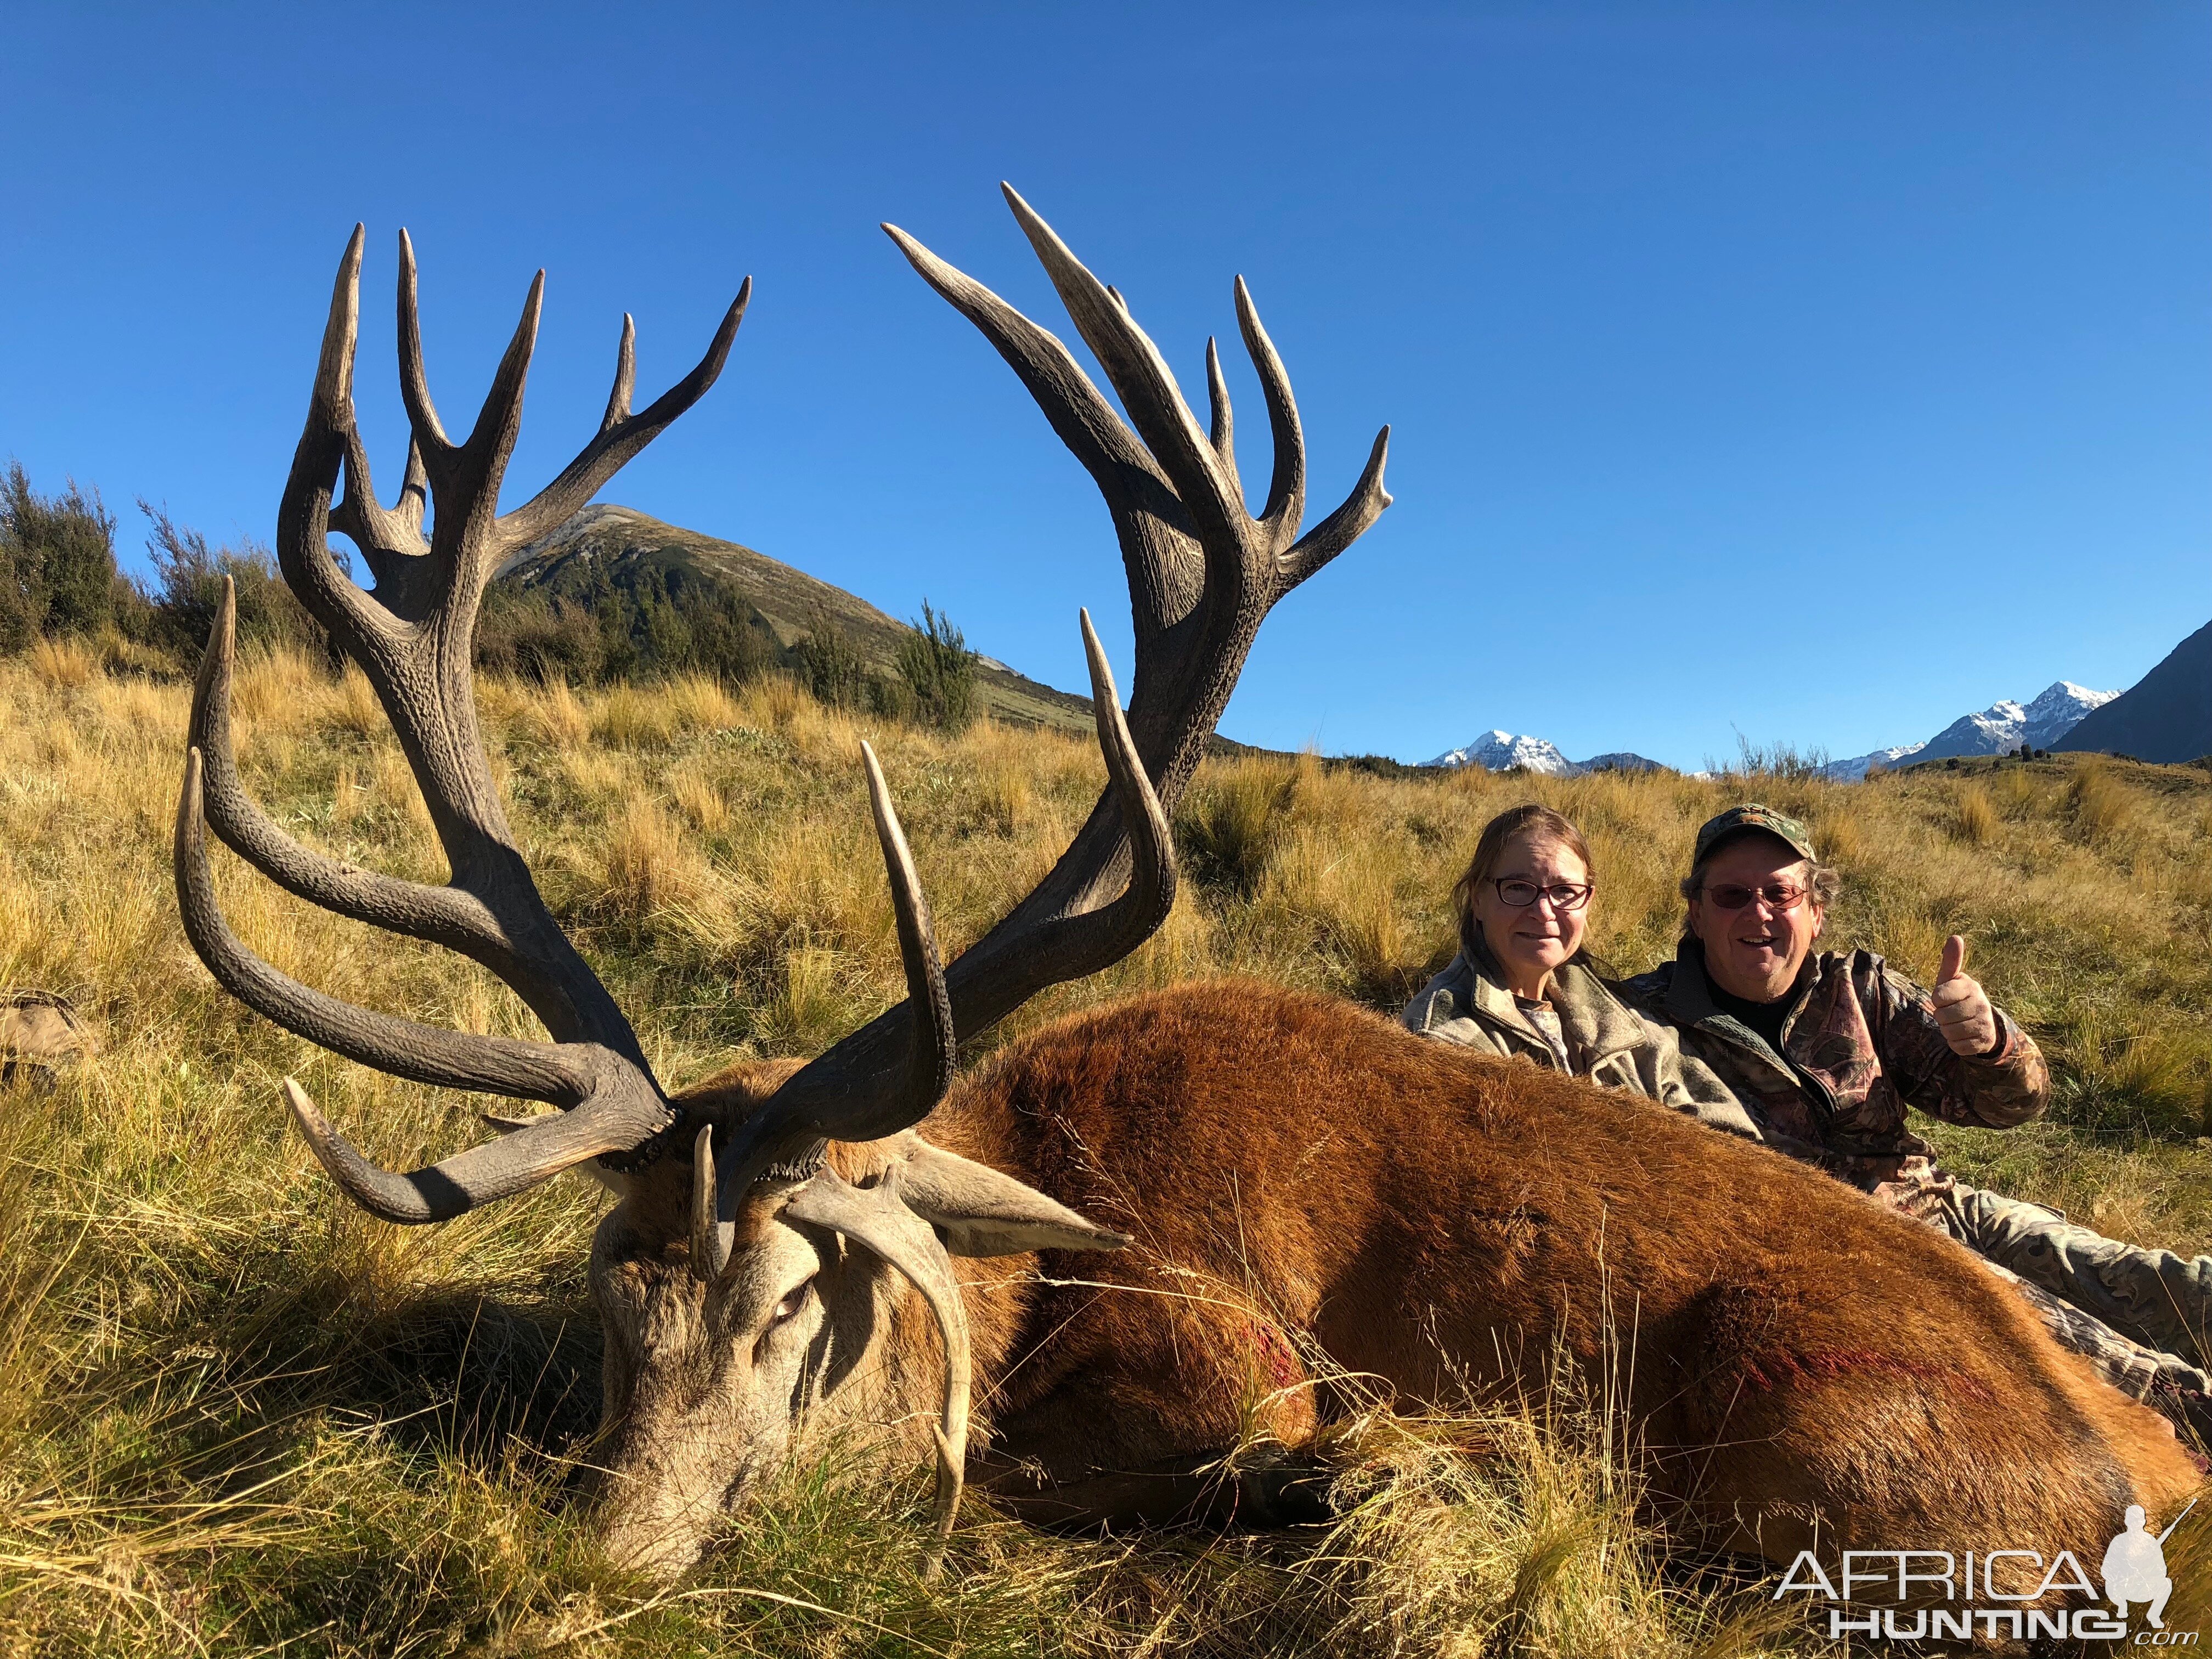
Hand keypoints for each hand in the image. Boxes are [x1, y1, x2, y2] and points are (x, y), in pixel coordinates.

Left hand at [1931, 935, 1998, 1057]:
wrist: (1984, 1021)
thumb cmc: (1959, 996)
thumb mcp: (1952, 979)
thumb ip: (1951, 961)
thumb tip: (1955, 937)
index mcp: (1971, 987)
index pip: (1938, 997)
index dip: (1937, 999)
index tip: (1945, 997)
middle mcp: (1981, 1005)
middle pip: (1942, 1016)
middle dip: (1941, 1016)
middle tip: (1951, 1012)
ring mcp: (1984, 1024)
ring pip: (1948, 1032)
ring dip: (1947, 1030)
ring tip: (1956, 1022)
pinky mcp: (1983, 1043)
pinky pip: (1957, 1046)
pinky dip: (1955, 1043)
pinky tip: (1963, 1035)